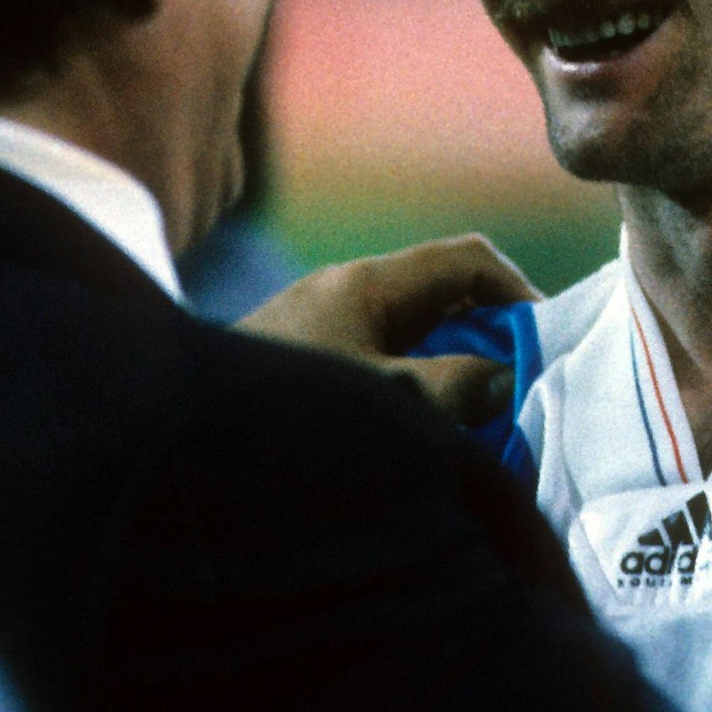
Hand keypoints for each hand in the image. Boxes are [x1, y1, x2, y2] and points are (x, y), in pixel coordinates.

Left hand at [237, 234, 537, 423]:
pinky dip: (411, 403)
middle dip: (490, 348)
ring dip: (450, 383)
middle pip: (442, 303)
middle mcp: (343, 297)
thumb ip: (455, 389)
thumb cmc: (277, 419)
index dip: (520, 295)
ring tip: (478, 438)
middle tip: (523, 404)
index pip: (467, 260)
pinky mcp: (300, 373)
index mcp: (365, 285)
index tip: (549, 350)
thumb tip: (506, 379)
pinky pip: (377, 373)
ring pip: (410, 344)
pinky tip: (418, 451)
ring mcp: (319, 334)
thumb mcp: (385, 404)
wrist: (163, 445)